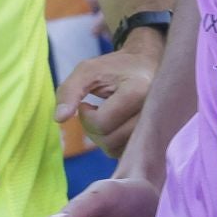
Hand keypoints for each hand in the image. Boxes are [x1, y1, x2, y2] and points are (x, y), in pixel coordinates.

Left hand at [54, 37, 160, 156]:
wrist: (147, 64)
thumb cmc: (115, 66)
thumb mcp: (88, 70)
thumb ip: (69, 91)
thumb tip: (59, 119)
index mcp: (139, 91)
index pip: (102, 123)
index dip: (85, 116)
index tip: (86, 103)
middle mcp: (153, 111)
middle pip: (110, 141)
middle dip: (92, 129)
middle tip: (93, 111)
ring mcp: (157, 126)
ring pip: (116, 150)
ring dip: (102, 137)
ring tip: (104, 117)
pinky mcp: (154, 135)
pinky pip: (125, 152)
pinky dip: (113, 143)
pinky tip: (114, 126)